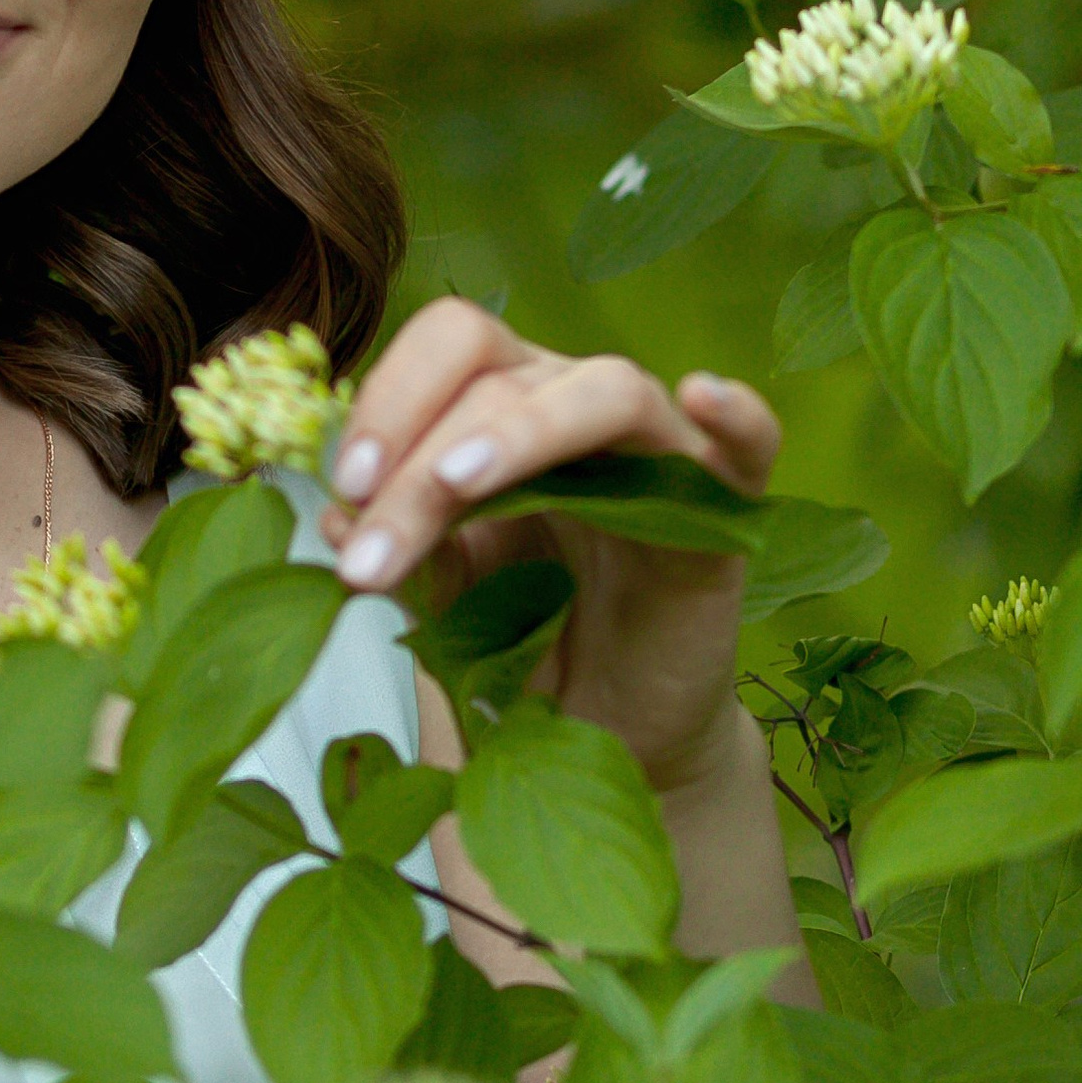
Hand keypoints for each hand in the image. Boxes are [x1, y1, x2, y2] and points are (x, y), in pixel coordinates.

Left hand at [319, 298, 779, 799]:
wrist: (603, 732)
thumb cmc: (522, 645)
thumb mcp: (439, 602)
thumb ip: (396, 553)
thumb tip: (333, 518)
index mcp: (500, 408)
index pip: (448, 349)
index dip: (390, 399)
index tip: (343, 488)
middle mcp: (575, 410)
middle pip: (502, 375)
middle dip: (421, 452)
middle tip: (370, 543)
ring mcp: (658, 453)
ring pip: (605, 390)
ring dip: (519, 430)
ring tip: (456, 485)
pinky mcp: (726, 513)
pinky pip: (749, 445)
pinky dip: (736, 414)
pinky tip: (704, 394)